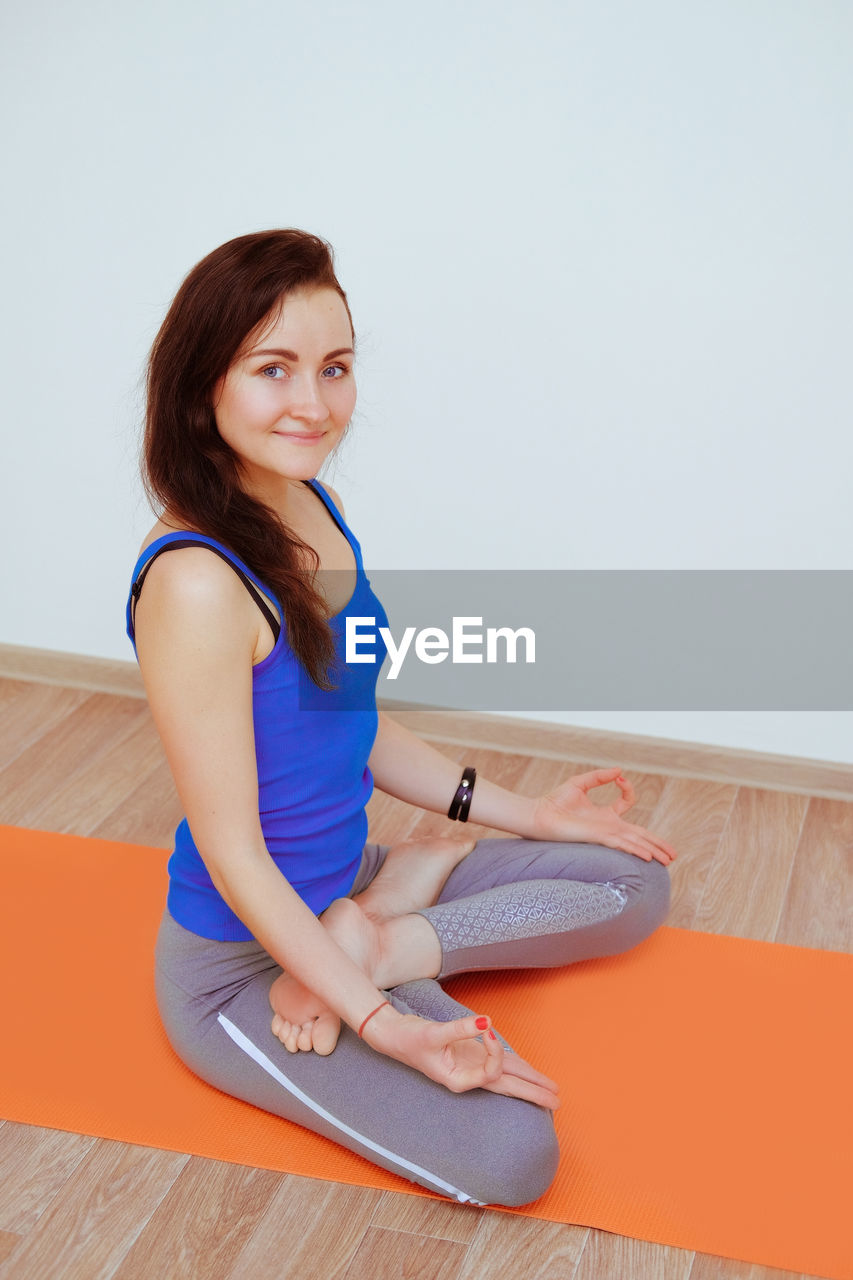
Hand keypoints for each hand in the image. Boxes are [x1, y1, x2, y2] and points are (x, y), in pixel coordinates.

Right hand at [364, 1007, 558, 1108]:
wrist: (394, 1037)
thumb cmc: (410, 1039)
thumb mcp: (433, 1033)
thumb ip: (461, 1028)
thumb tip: (487, 1022)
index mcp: (459, 1080)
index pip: (492, 1071)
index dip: (497, 1051)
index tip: (489, 1029)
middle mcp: (468, 1077)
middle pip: (507, 1086)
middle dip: (533, 1092)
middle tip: (557, 1101)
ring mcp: (470, 1067)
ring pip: (505, 1076)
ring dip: (528, 1081)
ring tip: (550, 1090)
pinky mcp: (469, 1056)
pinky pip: (498, 1063)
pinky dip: (514, 1066)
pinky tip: (526, 1071)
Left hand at [531, 767, 676, 865]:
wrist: (540, 815)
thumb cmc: (555, 802)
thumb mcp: (580, 783)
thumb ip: (600, 776)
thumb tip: (619, 770)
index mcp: (605, 815)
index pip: (627, 803)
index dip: (628, 790)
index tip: (620, 779)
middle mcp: (608, 827)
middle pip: (640, 835)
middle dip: (657, 844)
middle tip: (672, 854)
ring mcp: (605, 834)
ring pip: (635, 843)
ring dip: (653, 851)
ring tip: (669, 860)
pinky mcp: (598, 838)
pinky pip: (621, 844)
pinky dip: (636, 849)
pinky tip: (648, 856)